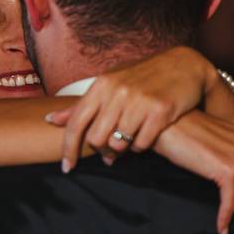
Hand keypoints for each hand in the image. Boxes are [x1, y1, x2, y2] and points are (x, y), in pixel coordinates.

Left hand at [46, 47, 214, 170]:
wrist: (183, 65)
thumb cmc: (140, 77)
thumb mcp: (109, 84)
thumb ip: (80, 105)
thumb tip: (50, 120)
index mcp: (101, 85)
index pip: (76, 123)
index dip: (68, 149)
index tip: (66, 167)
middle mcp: (117, 92)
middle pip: (96, 138)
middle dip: (100, 151)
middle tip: (108, 154)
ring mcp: (139, 101)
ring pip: (118, 143)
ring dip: (121, 150)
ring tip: (126, 144)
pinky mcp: (161, 110)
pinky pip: (141, 143)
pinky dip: (139, 146)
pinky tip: (142, 138)